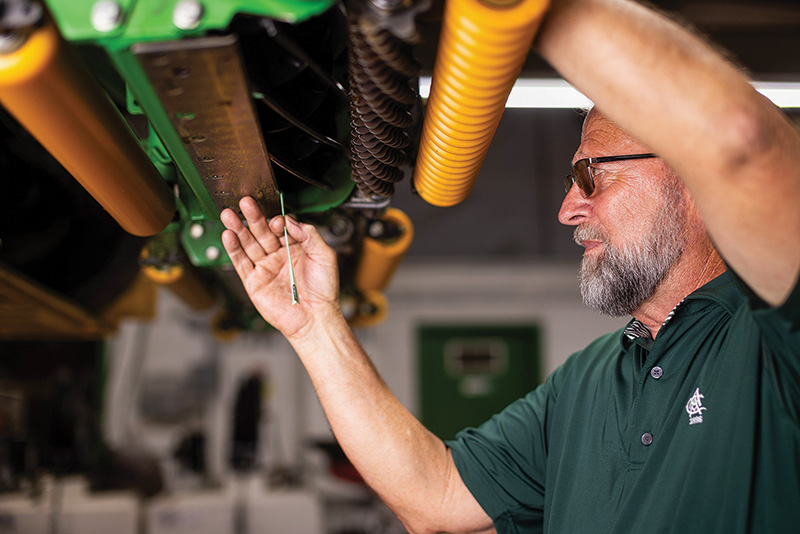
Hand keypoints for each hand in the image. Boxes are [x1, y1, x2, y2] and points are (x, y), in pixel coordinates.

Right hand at [220, 196, 340, 339]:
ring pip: (248, 244)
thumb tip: (291, 221)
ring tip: (229, 214)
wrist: (315, 317)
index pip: (281, 227)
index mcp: (296, 248)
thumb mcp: (325, 255)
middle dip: (253, 217)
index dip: (277, 221)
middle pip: (261, 232)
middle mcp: (279, 256)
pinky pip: (241, 262)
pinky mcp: (254, 281)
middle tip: (245, 202)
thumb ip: (310, 234)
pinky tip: (228, 235)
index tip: (278, 220)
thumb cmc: (324, 290)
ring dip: (238, 228)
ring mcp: (265, 268)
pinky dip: (233, 249)